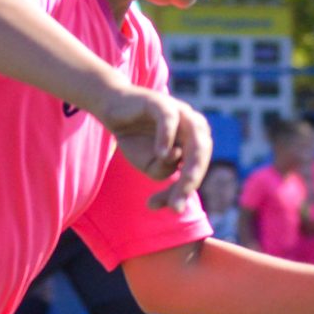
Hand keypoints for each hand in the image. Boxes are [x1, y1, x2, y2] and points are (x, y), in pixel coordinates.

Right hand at [98, 86, 210, 210]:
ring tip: (185, 183)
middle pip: (200, 157)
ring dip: (191, 164)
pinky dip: (167, 137)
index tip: (171, 210)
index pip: (196, 171)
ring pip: (195, 139)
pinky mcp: (161, 103)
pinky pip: (170, 120)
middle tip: (178, 205)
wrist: (113, 110)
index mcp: (196, 143)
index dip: (184, 192)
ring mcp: (180, 113)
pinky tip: (162, 154)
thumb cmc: (136, 139)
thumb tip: (175, 164)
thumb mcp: (149, 164)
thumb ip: (163, 170)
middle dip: (191, 183)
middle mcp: (194, 127)